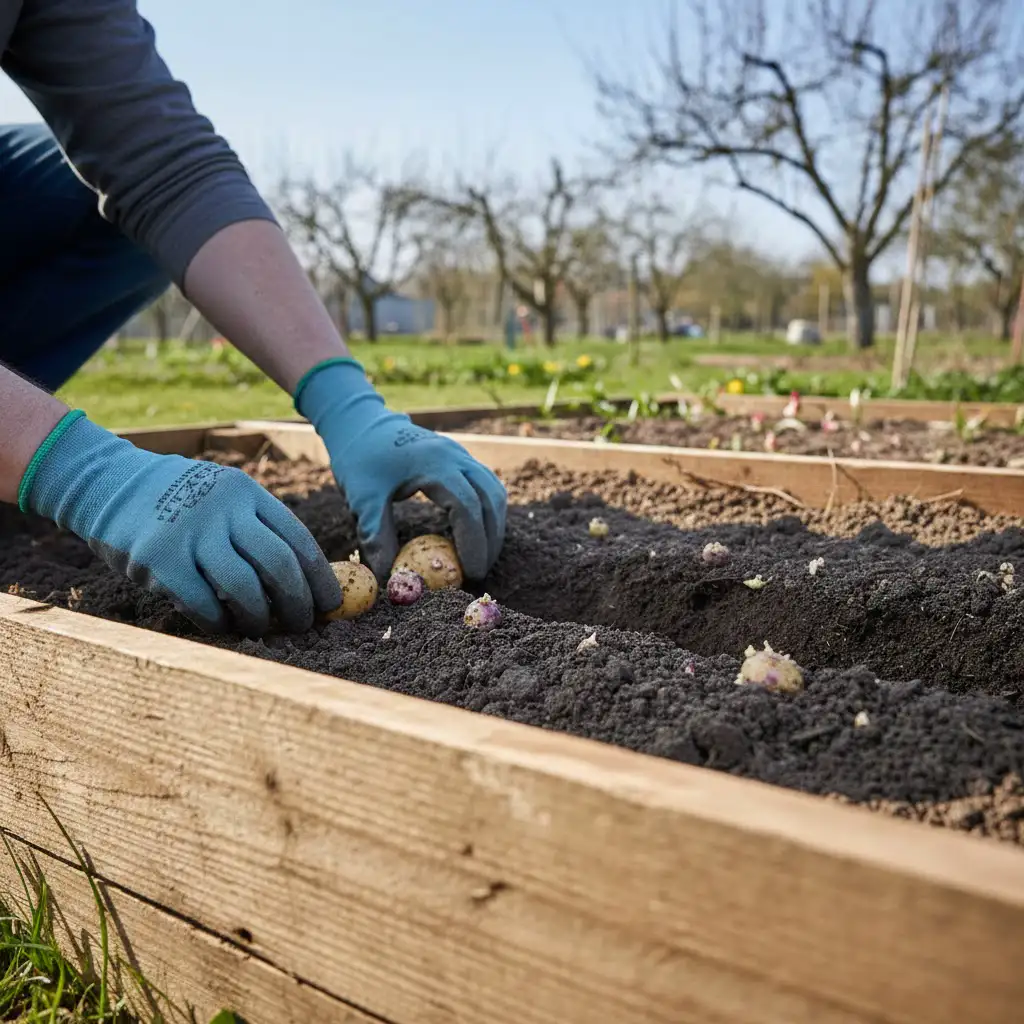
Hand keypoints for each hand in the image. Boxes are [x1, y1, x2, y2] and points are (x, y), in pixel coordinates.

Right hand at [20, 412, 340, 634]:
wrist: (108, 484)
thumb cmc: (180, 502)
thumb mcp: (224, 497)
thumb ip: (258, 528)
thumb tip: (309, 581)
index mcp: (246, 492)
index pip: (298, 539)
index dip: (320, 578)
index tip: (331, 604)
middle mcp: (223, 509)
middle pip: (279, 565)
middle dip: (298, 603)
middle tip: (303, 625)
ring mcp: (190, 533)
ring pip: (245, 588)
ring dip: (261, 618)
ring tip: (262, 628)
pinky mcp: (159, 560)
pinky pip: (202, 603)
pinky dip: (220, 623)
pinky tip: (225, 627)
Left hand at [295, 359, 506, 580]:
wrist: (361, 422)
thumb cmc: (359, 458)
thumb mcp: (361, 499)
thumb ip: (377, 536)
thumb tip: (389, 579)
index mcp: (434, 464)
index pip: (467, 506)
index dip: (474, 543)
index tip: (471, 573)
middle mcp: (455, 456)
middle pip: (491, 499)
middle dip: (491, 540)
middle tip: (479, 573)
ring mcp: (461, 454)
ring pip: (494, 491)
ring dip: (494, 525)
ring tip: (481, 557)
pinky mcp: (460, 458)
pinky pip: (487, 485)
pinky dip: (488, 511)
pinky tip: (476, 534)